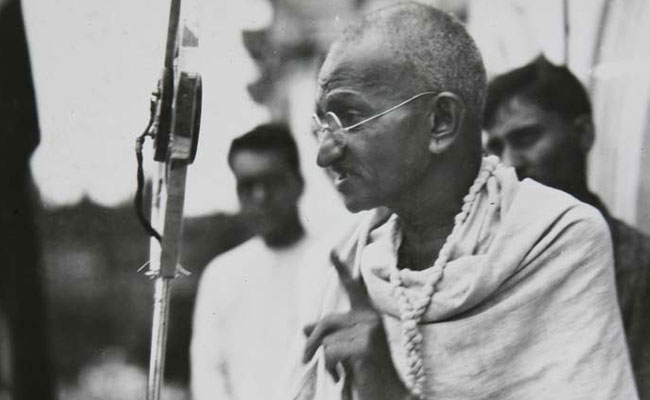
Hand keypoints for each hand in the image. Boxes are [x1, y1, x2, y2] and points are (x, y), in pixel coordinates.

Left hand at [303, 252, 412, 398]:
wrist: (387, 395)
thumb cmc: (367, 373)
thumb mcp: (345, 350)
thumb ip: (330, 336)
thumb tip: (304, 327)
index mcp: (368, 316)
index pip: (353, 289)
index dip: (341, 269)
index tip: (331, 251)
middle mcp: (371, 319)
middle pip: (326, 322)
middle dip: (312, 341)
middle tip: (303, 358)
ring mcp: (370, 331)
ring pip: (326, 340)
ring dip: (324, 359)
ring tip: (339, 371)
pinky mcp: (365, 346)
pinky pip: (329, 352)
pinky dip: (328, 367)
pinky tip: (341, 375)